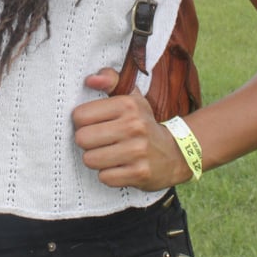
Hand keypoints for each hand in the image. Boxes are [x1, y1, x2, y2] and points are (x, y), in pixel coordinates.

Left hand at [72, 67, 192, 190]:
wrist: (176, 153)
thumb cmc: (144, 123)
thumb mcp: (131, 97)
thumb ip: (110, 80)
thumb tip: (90, 79)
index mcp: (128, 104)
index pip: (80, 115)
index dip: (82, 122)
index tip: (94, 124)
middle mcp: (134, 126)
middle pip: (82, 139)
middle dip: (87, 142)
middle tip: (101, 141)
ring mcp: (138, 151)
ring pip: (90, 159)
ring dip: (96, 159)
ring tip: (110, 154)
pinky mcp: (140, 173)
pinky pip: (104, 177)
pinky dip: (109, 174)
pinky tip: (120, 167)